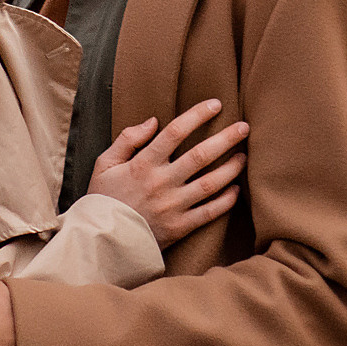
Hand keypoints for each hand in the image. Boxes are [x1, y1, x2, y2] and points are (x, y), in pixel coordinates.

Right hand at [88, 98, 248, 247]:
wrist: (102, 240)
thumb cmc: (103, 199)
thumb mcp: (104, 164)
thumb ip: (127, 139)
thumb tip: (153, 121)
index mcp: (143, 164)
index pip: (175, 132)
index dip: (197, 115)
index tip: (216, 104)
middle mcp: (161, 183)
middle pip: (200, 156)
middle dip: (225, 138)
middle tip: (244, 127)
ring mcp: (173, 206)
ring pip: (210, 184)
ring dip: (231, 168)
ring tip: (244, 156)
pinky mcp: (180, 227)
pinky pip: (209, 213)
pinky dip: (226, 201)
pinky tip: (236, 189)